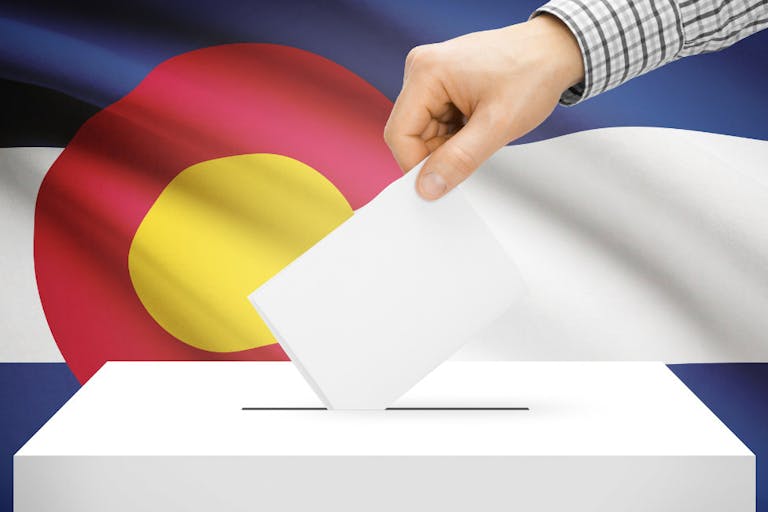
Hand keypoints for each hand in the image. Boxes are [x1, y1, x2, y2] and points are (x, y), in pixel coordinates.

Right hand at [384, 14, 583, 199]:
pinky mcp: (442, 83)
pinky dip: (455, 134)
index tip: (439, 183)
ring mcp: (431, 75)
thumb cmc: (533, 73)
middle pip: (411, 133)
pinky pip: (436, 122)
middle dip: (438, 153)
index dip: (416, 165)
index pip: (400, 134)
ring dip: (449, 144)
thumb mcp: (498, 125)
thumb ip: (460, 159)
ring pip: (424, 131)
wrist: (555, 51)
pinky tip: (479, 125)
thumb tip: (428, 186)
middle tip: (474, 152)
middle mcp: (422, 69)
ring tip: (483, 131)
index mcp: (426, 72)